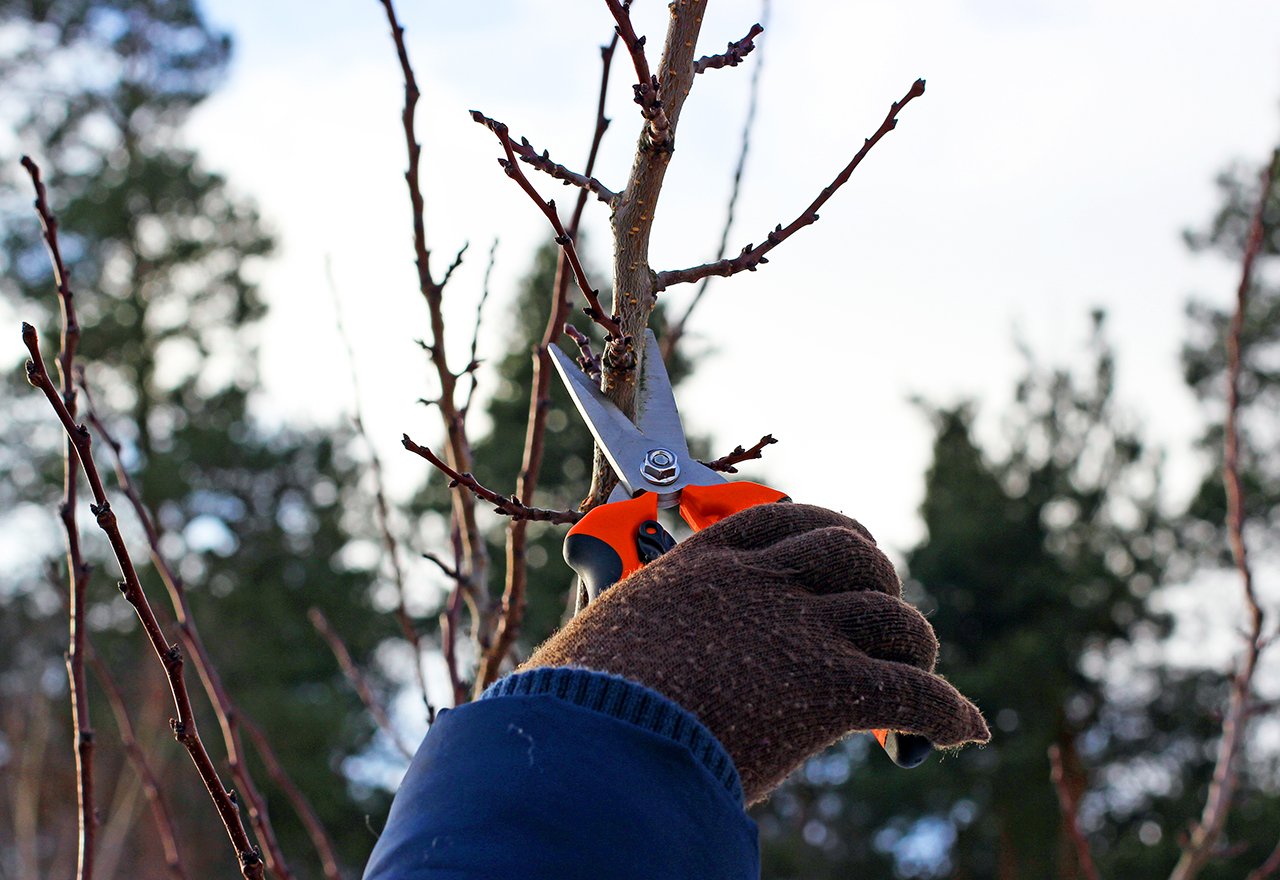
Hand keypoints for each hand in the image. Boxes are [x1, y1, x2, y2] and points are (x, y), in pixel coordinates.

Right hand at [523, 503, 988, 803]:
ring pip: (894, 619)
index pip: (789, 521)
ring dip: (917, 648)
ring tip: (922, 675)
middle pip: (855, 555)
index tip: (849, 556)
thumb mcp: (605, 639)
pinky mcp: (830, 690)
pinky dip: (948, 714)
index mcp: (706, 563)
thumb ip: (643, 633)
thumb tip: (630, 668)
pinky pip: (917, 695)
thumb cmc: (577, 703)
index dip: (833, 535)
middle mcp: (761, 582)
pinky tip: (961, 732)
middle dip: (880, 584)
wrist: (590, 740)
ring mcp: (800, 630)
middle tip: (883, 621)